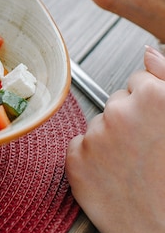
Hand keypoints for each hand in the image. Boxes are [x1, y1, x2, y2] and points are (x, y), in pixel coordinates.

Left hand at [66, 46, 164, 232]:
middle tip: (150, 153)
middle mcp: (120, 111)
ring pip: (98, 125)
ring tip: (136, 171)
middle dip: (130, 119)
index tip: (158, 127)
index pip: (139, 81)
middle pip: (117, 101)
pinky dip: (91, 160)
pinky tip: (116, 179)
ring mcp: (94, 136)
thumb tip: (148, 52)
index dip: (151, 104)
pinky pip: (79, 148)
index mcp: (154, 96)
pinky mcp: (75, 161)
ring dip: (111, 141)